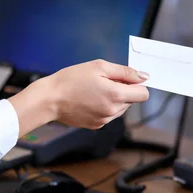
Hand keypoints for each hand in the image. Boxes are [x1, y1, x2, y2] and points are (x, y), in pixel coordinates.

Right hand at [9, 59, 148, 135]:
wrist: (49, 99)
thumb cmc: (71, 80)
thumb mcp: (99, 67)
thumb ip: (125, 72)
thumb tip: (143, 76)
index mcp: (116, 95)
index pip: (143, 94)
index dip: (137, 85)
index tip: (127, 79)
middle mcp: (113, 111)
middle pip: (132, 101)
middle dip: (124, 90)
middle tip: (104, 81)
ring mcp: (105, 120)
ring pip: (121, 109)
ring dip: (114, 99)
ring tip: (95, 90)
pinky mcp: (97, 125)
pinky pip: (109, 115)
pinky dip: (105, 107)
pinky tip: (90, 99)